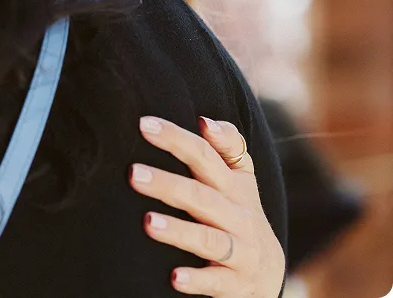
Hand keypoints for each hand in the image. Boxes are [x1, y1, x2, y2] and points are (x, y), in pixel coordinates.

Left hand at [129, 115, 284, 296]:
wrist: (269, 273)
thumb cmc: (239, 213)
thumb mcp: (240, 179)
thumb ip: (228, 146)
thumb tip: (206, 120)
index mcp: (234, 185)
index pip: (205, 155)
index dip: (177, 138)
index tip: (144, 124)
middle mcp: (239, 215)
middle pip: (201, 195)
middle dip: (167, 184)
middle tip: (132, 173)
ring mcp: (241, 251)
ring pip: (208, 239)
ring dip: (178, 231)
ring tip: (147, 222)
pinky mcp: (238, 284)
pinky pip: (217, 282)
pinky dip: (197, 280)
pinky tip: (174, 277)